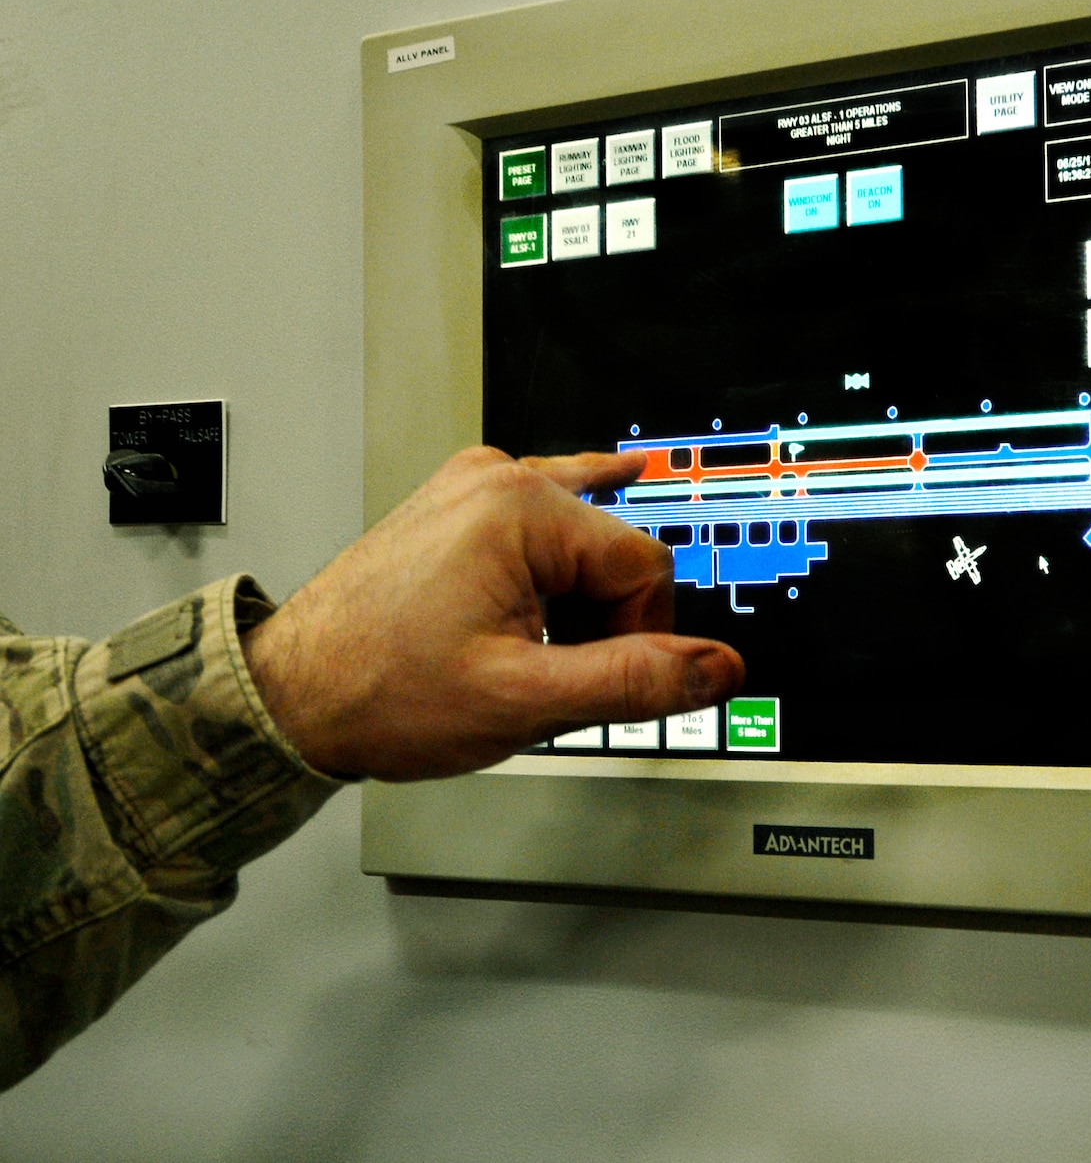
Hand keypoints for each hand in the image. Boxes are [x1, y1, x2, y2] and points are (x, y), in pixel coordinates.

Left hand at [241, 447, 742, 780]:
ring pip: (581, 534)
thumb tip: (717, 667)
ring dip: (578, 598)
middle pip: (614, 548)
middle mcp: (498, 480)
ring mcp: (472, 488)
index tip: (604, 683)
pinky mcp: (456, 505)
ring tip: (538, 651)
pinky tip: (617, 478)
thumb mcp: (524, 700)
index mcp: (520, 510)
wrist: (286, 697)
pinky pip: (543, 507)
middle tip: (559, 678)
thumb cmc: (379, 692)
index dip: (641, 637)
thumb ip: (633, 682)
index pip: (645, 567)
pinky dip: (571, 531)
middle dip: (605, 620)